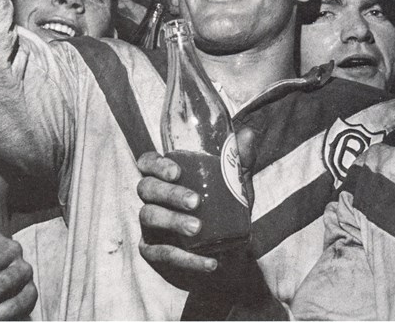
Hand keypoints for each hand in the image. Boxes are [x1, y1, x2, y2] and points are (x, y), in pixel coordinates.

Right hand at [136, 128, 256, 288]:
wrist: (229, 248)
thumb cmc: (224, 205)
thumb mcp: (234, 183)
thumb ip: (240, 160)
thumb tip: (248, 134)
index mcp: (166, 176)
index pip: (147, 162)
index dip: (156, 164)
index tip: (176, 172)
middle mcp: (152, 197)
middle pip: (146, 188)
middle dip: (169, 194)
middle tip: (195, 201)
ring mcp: (149, 224)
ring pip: (149, 217)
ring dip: (173, 222)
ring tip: (198, 229)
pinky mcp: (153, 250)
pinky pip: (161, 254)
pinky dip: (185, 259)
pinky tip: (209, 261)